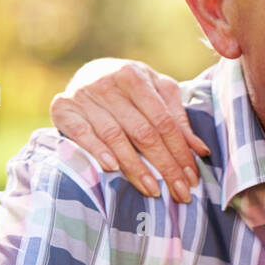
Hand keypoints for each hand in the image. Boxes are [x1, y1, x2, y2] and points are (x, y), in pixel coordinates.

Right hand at [50, 59, 208, 201]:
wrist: (88, 72)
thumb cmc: (132, 87)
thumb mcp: (158, 91)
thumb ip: (178, 119)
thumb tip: (201, 150)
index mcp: (136, 77)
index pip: (164, 122)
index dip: (180, 152)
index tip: (192, 178)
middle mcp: (109, 84)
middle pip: (143, 133)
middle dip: (164, 166)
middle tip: (179, 193)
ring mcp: (84, 96)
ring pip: (115, 137)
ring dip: (135, 167)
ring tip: (151, 190)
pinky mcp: (63, 108)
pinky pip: (81, 133)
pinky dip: (97, 150)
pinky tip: (111, 168)